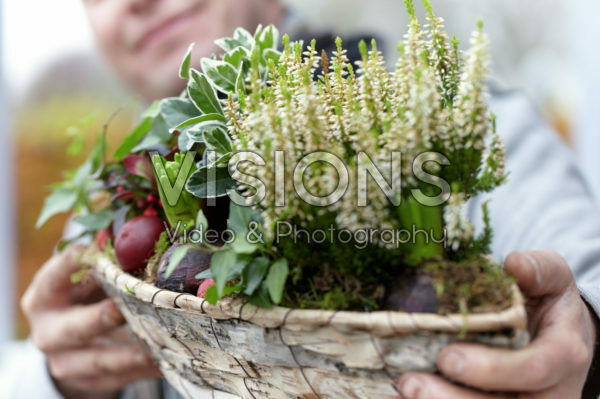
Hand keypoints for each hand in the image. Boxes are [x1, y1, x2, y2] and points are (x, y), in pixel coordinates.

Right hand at [21, 245, 161, 398]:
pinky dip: (145, 369)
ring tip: (156, 347)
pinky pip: (121, 378)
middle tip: (125, 309)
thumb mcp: (85, 279)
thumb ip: (104, 264)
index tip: (99, 252)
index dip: (75, 264)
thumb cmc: (84, 298)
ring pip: (100, 360)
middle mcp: (48, 331)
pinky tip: (168, 360)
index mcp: (44, 297)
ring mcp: (67, 361)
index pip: (55, 277)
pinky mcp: (89, 381)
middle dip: (101, 318)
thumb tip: (135, 238)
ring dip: (130, 355)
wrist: (69, 345)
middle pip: (75, 327)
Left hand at [395, 249, 596, 398]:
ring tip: (402, 390)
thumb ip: (539, 269)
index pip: (535, 369)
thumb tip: (513, 265)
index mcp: (561, 356)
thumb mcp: (553, 280)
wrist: (556, 334)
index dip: (494, 369)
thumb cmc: (549, 304)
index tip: (448, 357)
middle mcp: (546, 392)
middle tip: (411, 383)